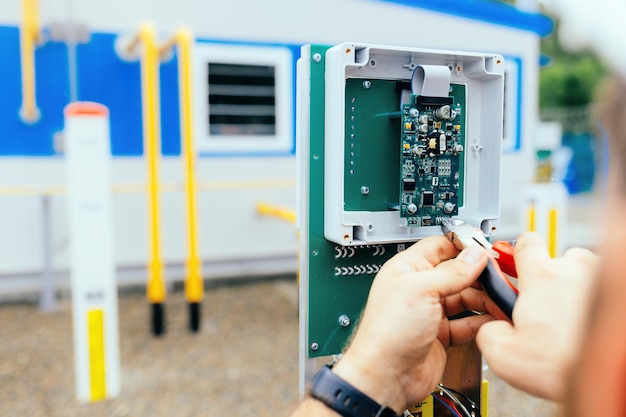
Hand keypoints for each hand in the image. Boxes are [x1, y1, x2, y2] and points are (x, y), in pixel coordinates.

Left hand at [332, 236, 501, 412]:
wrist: (387, 376)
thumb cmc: (388, 332)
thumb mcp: (421, 291)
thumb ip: (451, 272)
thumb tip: (474, 255)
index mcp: (407, 270)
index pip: (439, 247)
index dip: (463, 246)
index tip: (485, 248)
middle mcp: (419, 289)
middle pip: (457, 273)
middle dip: (479, 275)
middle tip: (499, 278)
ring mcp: (430, 312)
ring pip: (465, 298)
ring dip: (484, 299)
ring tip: (500, 300)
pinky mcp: (441, 335)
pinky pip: (467, 323)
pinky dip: (481, 322)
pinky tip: (492, 320)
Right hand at [476, 232, 597, 401]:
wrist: (603, 380)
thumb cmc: (564, 367)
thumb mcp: (502, 353)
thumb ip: (487, 330)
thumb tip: (492, 328)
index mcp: (542, 274)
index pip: (526, 242)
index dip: (518, 254)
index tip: (514, 266)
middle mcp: (576, 268)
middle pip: (558, 259)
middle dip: (551, 280)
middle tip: (544, 306)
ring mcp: (602, 278)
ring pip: (584, 274)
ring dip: (575, 290)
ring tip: (569, 319)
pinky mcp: (619, 292)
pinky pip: (602, 289)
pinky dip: (593, 303)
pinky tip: (586, 325)